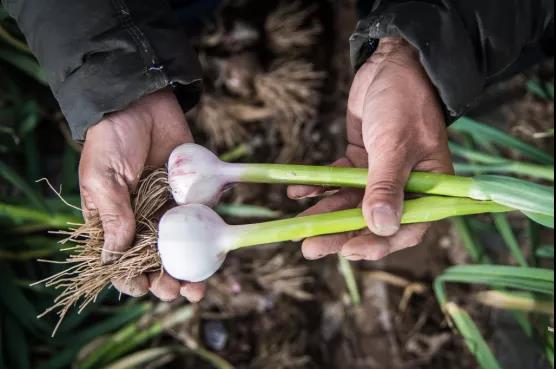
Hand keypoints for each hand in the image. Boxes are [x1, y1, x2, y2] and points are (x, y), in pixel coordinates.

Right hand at [79, 89, 204, 301]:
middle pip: (152, 262)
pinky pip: (199, 224)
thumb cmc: (112, 139)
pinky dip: (205, 243)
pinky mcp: (190, 196)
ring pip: (178, 251)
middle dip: (162, 282)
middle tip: (172, 290)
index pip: (118, 260)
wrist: (142, 104)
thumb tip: (116, 255)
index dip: (129, 278)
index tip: (142, 286)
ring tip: (195, 290)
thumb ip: (113, 214)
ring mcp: (166, 210)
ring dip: (186, 273)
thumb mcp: (103, 176)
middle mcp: (140, 221)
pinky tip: (212, 256)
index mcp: (112, 221)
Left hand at [288, 37, 452, 260]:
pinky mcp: (359, 161)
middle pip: (371, 220)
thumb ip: (386, 186)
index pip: (406, 228)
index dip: (378, 244)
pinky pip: (336, 180)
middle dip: (340, 234)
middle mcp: (405, 186)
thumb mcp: (395, 145)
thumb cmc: (404, 102)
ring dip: (324, 214)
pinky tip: (297, 192)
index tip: (348, 251)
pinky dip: (318, 186)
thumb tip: (380, 227)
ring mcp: (379, 174)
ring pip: (350, 203)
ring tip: (297, 229)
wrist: (390, 65)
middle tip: (311, 248)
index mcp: (428, 188)